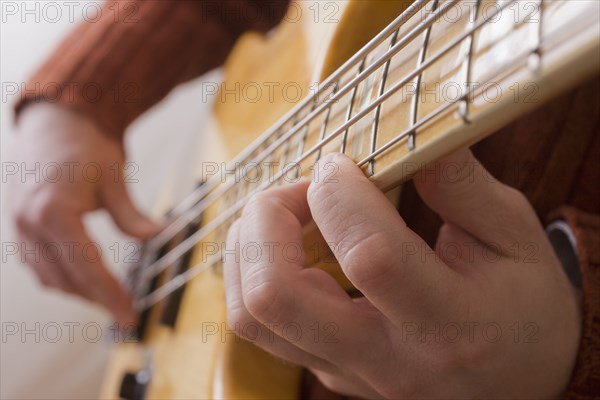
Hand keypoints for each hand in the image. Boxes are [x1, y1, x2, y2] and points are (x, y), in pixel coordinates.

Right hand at [8, 103, 158, 324]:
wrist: (57, 119)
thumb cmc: (87, 144)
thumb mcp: (114, 178)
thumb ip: (131, 215)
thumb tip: (158, 236)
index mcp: (54, 212)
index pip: (86, 268)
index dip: (110, 295)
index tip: (129, 314)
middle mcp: (30, 223)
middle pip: (65, 278)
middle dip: (96, 298)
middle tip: (123, 310)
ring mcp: (19, 224)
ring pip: (47, 275)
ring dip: (76, 291)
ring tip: (105, 298)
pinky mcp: (19, 223)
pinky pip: (36, 263)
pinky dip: (59, 276)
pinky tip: (80, 278)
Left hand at [223, 150, 580, 397]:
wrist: (522, 380)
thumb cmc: (524, 305)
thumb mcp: (517, 236)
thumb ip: (461, 185)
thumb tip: (409, 135)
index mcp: (451, 322)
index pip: (369, 257)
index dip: (338, 195)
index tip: (340, 163)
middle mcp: (389, 358)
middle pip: (276, 298)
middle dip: (266, 221)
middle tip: (300, 189)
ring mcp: (350, 373)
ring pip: (250, 316)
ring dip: (249, 247)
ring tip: (286, 213)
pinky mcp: (329, 373)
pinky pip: (259, 326)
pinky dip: (252, 272)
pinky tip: (287, 245)